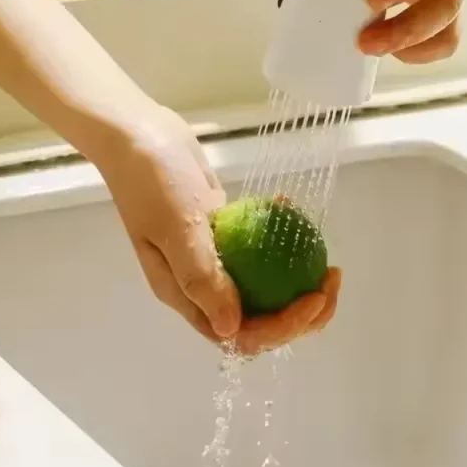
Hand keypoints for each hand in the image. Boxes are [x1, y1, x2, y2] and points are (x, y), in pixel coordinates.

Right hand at [93, 104, 340, 355]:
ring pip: (260, 285)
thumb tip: (232, 330)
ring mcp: (209, 254)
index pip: (238, 333)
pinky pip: (255, 245)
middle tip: (329, 279)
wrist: (137, 133)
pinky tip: (288, 206)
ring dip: (295, 279)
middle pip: (254, 316)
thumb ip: (201, 277)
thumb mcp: (177, 227)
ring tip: (325, 257)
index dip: (281, 327)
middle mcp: (196, 281)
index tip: (313, 298)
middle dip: (299, 311)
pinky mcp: (219, 228)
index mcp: (182, 291)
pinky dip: (277, 236)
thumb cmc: (151, 179)